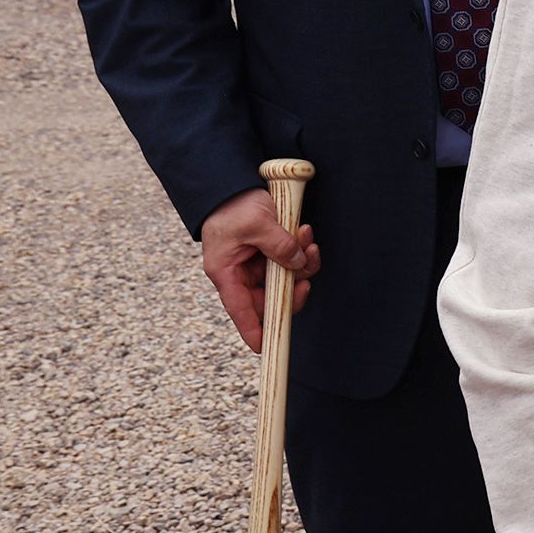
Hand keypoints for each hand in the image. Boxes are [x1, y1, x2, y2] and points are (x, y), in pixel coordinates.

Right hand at [199, 186, 319, 350]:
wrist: (233, 184)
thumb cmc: (234, 206)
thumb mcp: (257, 224)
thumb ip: (280, 246)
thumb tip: (299, 264)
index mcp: (227, 273)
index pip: (241, 311)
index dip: (255, 331)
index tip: (267, 348)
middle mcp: (242, 274)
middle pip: (272, 298)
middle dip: (294, 286)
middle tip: (306, 274)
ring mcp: (258, 265)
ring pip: (287, 279)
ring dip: (303, 262)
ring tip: (306, 237)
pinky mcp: (271, 253)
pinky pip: (293, 262)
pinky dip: (303, 250)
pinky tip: (305, 233)